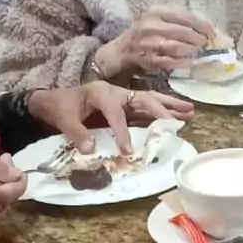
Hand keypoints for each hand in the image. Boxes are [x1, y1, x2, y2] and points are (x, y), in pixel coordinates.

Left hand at [28, 83, 193, 154]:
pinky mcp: (124, 107)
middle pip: (143, 98)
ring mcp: (122, 99)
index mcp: (101, 93)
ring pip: (150, 101)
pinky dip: (161, 113)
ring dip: (170, 107)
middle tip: (180, 119)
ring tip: (190, 111)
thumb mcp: (63, 119)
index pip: (116, 112)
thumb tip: (91, 149)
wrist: (52, 101)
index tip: (127, 150)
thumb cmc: (59, 107)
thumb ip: (76, 133)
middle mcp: (116, 93)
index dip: (122, 131)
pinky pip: (145, 110)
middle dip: (163, 109)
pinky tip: (176, 118)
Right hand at [94, 7, 212, 78]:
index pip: (186, 16)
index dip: (203, 26)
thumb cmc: (146, 34)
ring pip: (178, 47)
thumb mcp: (159, 19)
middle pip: (184, 32)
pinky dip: (182, 63)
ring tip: (197, 53)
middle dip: (199, 40)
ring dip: (192, 51)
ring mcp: (148, 43)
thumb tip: (208, 30)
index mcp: (156, 11)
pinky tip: (188, 63)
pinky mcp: (147, 59)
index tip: (212, 33)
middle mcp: (151, 25)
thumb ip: (180, 22)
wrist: (122, 51)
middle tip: (206, 44)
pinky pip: (170, 62)